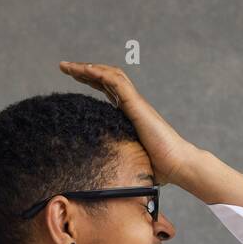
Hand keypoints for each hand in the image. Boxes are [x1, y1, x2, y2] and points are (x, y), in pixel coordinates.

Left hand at [58, 61, 199, 186]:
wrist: (178, 165)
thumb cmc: (159, 168)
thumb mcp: (130, 161)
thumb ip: (117, 160)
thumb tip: (101, 176)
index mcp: (130, 114)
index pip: (108, 90)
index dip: (91, 81)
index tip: (73, 77)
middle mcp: (133, 104)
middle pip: (106, 78)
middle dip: (84, 71)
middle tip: (64, 66)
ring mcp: (135, 103)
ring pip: (110, 75)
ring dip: (88, 68)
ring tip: (68, 66)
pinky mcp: (137, 105)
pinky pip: (117, 82)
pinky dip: (101, 73)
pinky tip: (86, 70)